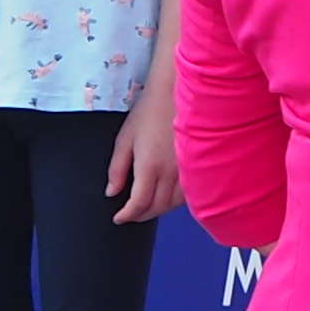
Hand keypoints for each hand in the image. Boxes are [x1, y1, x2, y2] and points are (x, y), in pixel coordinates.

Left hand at [108, 78, 180, 222]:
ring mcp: (187, 171)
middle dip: (141, 216)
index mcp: (150, 167)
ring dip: (158, 210)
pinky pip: (187, 194)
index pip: (139, 204)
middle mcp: (171, 173)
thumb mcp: (125, 139)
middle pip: (157, 208)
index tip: (118, 218)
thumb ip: (117, 169)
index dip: (127, 215)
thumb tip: (112, 192)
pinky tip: (166, 196)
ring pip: (173, 204)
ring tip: (146, 207)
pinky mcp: (197, 166)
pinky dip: (174, 201)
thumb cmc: (150, 111)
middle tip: (130, 215)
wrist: (177, 93)